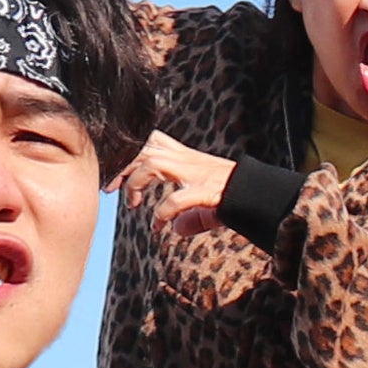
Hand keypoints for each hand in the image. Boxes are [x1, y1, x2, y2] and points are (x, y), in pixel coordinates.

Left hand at [116, 132, 237, 237]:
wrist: (259, 195)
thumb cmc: (233, 197)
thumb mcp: (205, 202)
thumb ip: (188, 214)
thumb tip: (175, 229)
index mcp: (185, 156)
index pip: (148, 138)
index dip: (126, 150)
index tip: (113, 172)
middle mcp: (187, 159)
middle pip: (143, 147)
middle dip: (121, 166)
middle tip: (109, 188)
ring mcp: (195, 172)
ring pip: (152, 164)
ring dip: (136, 184)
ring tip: (132, 204)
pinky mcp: (204, 190)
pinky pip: (174, 200)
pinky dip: (162, 214)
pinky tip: (159, 227)